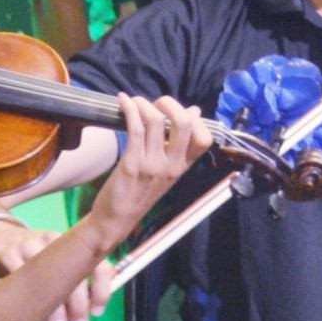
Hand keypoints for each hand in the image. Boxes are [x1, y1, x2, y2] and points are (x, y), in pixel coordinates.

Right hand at [0, 216, 104, 320]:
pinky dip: (27, 303)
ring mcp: (28, 246)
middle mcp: (53, 242)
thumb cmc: (33, 256)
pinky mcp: (6, 255)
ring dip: (54, 309)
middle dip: (78, 305)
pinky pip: (19, 282)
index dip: (101, 291)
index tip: (97, 313)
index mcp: (71, 245)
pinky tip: (28, 317)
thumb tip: (86, 314)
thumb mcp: (56, 261)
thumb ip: (74, 281)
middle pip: (72, 274)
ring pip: (47, 281)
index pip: (97, 265)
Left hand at [86, 93, 207, 246]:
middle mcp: (172, 166)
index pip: (205, 139)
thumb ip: (180, 145)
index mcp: (183, 167)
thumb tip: (195, 112)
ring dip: (144, 104)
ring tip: (135, 100)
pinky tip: (122, 101)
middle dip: (170, 104)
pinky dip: (129, 109)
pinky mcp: (131, 164)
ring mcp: (152, 165)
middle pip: (184, 123)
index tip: (180, 112)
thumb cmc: (139, 192)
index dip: (195, 119)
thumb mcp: (166, 170)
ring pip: (156, 121)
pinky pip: (135, 129)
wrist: (117, 219)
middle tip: (157, 102)